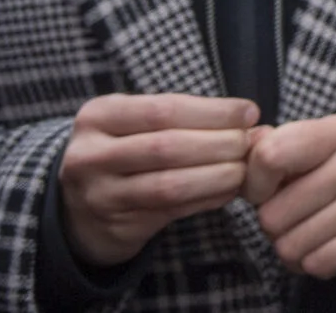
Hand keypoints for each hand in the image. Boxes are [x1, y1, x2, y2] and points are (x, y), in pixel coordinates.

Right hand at [59, 94, 257, 270]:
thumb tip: (255, 124)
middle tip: (251, 143)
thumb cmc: (127, 149)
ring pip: (170, 185)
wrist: (80, 206)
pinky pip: (172, 212)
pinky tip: (229, 189)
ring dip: (219, 176)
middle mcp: (89, 156)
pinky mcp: (116, 226)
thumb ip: (190, 118)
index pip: (163, 109)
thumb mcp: (140, 124)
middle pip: (168, 147)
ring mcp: (99, 195)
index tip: (249, 113)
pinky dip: (208, 198)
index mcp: (97, 117)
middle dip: (220, 144)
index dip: (213, 112)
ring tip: (245, 168)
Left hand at [244, 112, 335, 285]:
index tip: (270, 191)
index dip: (255, 183)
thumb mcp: (334, 151)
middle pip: (272, 212)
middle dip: (278, 227)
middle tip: (305, 219)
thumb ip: (286, 146)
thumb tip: (247, 143)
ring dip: (298, 250)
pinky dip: (319, 265)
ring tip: (322, 236)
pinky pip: (317, 263)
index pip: (270, 153)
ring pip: (290, 244)